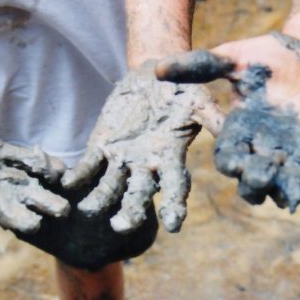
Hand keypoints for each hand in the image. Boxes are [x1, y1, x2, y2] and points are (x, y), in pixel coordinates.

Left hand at [62, 61, 221, 233]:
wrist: (153, 73)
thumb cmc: (183, 87)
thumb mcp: (200, 100)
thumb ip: (213, 120)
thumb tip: (233, 139)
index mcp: (171, 159)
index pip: (175, 188)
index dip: (174, 206)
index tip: (173, 225)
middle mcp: (146, 166)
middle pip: (139, 195)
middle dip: (131, 212)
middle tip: (122, 225)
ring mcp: (122, 159)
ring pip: (110, 187)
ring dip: (100, 200)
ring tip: (89, 210)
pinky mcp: (101, 147)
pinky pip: (87, 166)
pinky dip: (77, 176)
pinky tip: (66, 183)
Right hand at [157, 35, 299, 211]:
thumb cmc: (270, 55)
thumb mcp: (235, 57)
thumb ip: (202, 65)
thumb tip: (158, 69)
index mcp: (241, 137)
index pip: (230, 161)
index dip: (233, 165)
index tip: (238, 162)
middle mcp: (267, 156)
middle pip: (258, 186)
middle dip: (261, 184)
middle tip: (267, 172)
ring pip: (294, 190)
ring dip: (298, 190)